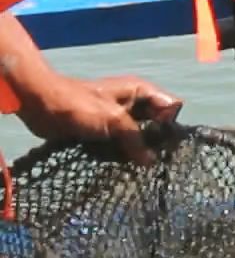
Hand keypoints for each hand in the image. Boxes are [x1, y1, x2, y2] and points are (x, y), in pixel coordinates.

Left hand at [14, 73, 182, 163]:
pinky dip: (121, 155)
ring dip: (136, 152)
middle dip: (155, 142)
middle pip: (158, 125)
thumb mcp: (113, 120)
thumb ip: (136, 139)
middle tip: (149, 160)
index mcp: (140, 92)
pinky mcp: (105, 132)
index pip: (172, 108)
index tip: (162, 143)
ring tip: (132, 165)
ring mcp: (119, 119)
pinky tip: (118, 163)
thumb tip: (150, 162)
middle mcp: (134, 104)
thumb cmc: (79, 106)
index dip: (170, 125)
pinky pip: (122, 146)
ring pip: (139, 138)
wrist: (40, 105)